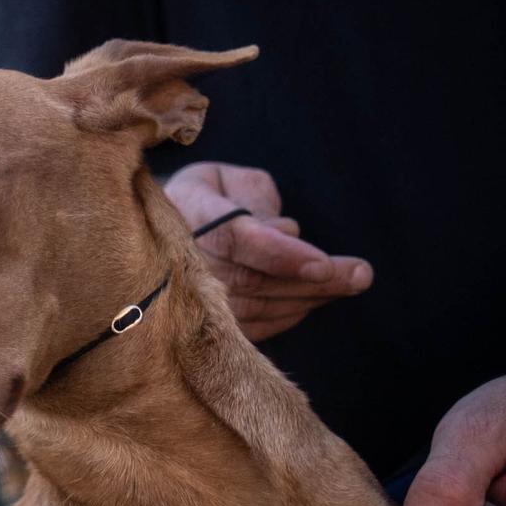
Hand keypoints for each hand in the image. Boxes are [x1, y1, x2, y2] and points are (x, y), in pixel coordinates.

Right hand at [163, 162, 371, 339]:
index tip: (323, 263)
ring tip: (351, 282)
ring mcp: (186, 296)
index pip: (236, 238)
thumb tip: (283, 232)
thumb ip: (254, 197)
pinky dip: (288, 314)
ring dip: (308, 298)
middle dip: (312, 281)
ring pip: (254, 308)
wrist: (146, 234)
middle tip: (360, 274)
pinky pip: (249, 327)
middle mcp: (182, 260)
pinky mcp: (200, 321)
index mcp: (187, 212)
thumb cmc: (201, 199)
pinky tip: (316, 299)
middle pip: (252, 280)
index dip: (280, 254)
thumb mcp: (223, 178)